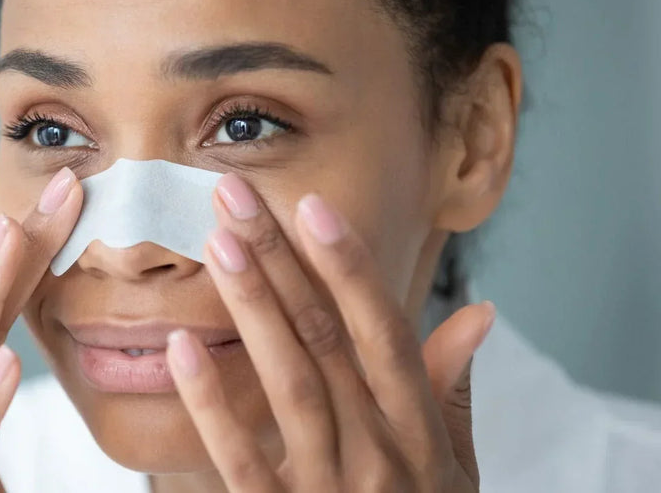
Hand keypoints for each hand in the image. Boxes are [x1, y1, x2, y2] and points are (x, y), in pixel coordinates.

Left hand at [165, 174, 495, 491]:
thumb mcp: (455, 469)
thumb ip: (453, 390)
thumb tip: (479, 313)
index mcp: (419, 431)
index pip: (383, 332)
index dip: (350, 267)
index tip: (312, 206)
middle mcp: (380, 452)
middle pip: (326, 341)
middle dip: (280, 261)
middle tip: (234, 196)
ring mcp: (330, 489)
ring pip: (289, 384)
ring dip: (252, 310)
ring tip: (217, 245)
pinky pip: (240, 460)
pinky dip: (212, 404)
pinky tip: (181, 348)